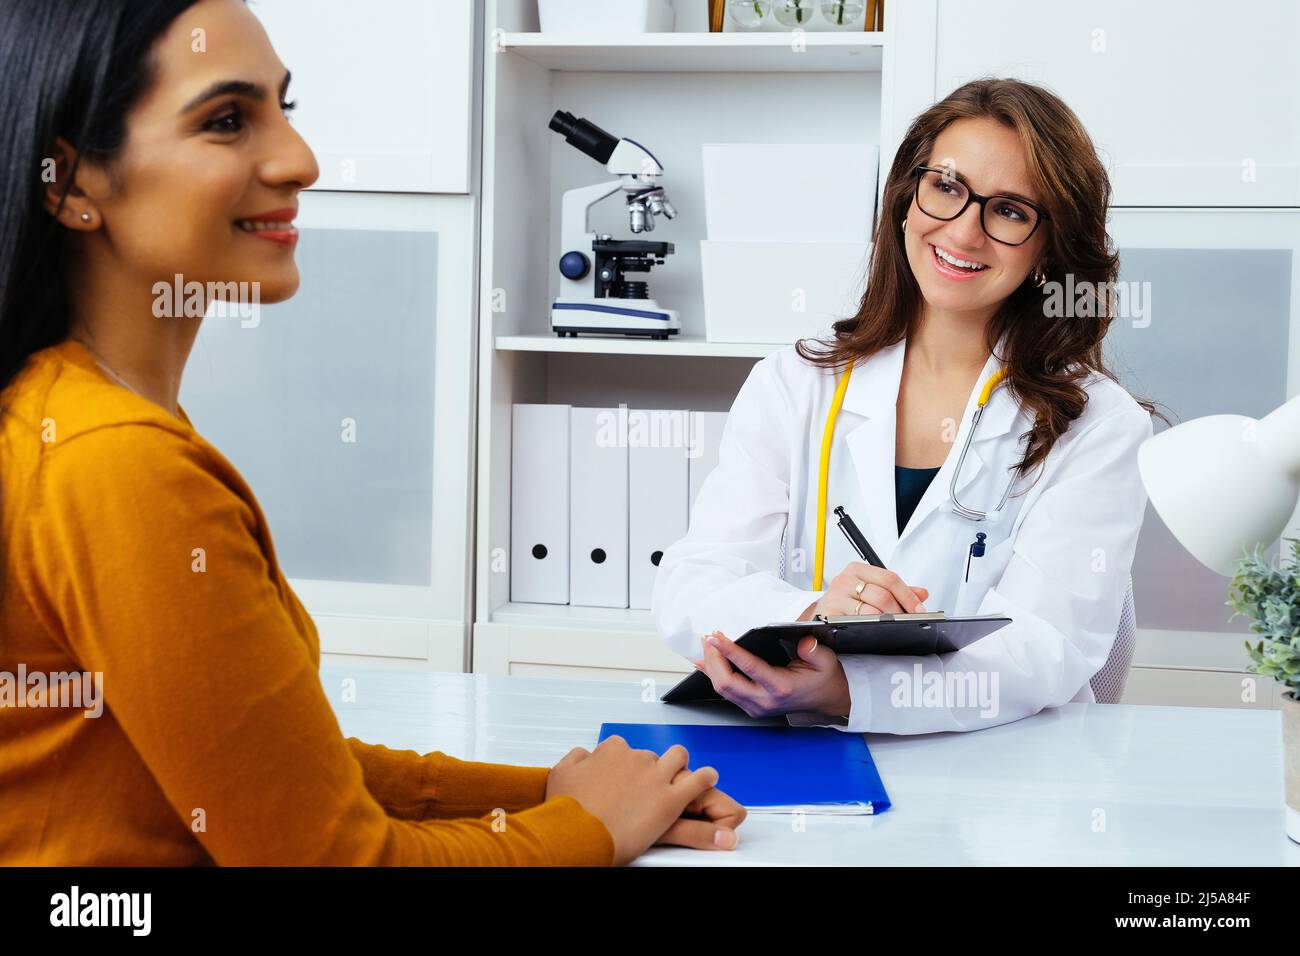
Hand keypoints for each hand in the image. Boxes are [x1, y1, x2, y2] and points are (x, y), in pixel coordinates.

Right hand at [544, 737, 731, 864]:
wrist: (577, 832)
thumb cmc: (567, 809)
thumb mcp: (561, 774)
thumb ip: (576, 759)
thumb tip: (584, 755)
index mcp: (611, 750)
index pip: (625, 749)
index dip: (625, 765)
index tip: (623, 778)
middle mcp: (636, 758)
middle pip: (651, 756)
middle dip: (651, 769)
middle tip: (646, 787)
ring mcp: (655, 777)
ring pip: (678, 758)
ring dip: (680, 766)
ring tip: (682, 776)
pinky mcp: (670, 800)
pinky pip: (698, 781)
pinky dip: (705, 779)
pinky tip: (708, 779)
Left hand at [693, 630, 850, 718]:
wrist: (826, 700)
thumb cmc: (823, 679)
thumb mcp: (826, 661)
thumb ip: (814, 651)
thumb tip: (804, 642)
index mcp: (781, 687)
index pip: (749, 667)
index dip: (729, 651)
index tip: (716, 637)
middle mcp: (765, 700)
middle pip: (727, 682)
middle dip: (713, 658)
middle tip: (708, 639)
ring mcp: (757, 707)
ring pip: (722, 689)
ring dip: (711, 666)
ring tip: (706, 646)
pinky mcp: (751, 707)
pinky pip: (726, 693)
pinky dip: (713, 676)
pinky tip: (705, 664)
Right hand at [801, 562, 928, 620]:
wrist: (823, 613)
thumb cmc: (848, 601)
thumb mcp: (871, 589)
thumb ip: (897, 591)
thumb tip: (922, 593)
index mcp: (857, 569)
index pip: (889, 578)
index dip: (908, 596)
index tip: (920, 609)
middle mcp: (844, 580)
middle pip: (882, 596)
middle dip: (900, 612)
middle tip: (910, 623)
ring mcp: (835, 598)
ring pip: (872, 612)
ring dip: (888, 623)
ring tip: (897, 629)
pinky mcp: (830, 616)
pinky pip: (857, 624)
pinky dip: (871, 630)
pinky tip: (878, 633)